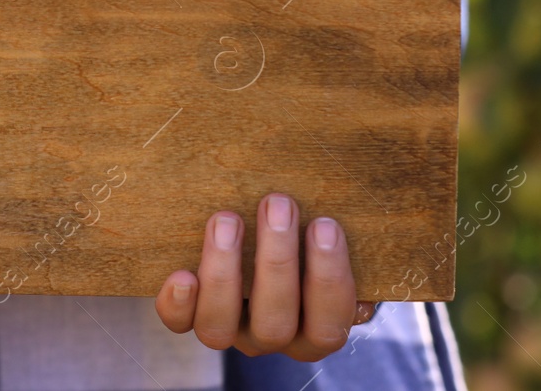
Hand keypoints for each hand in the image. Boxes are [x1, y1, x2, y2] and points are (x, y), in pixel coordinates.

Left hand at [154, 194, 372, 359]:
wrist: (263, 239)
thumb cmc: (310, 235)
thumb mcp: (334, 239)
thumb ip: (345, 234)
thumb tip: (362, 206)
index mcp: (318, 327)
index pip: (329, 322)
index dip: (328, 277)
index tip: (325, 224)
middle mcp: (274, 337)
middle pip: (275, 323)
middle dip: (277, 261)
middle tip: (278, 203)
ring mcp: (231, 331)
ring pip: (221, 329)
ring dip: (223, 274)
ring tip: (227, 219)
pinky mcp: (193, 316)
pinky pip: (179, 323)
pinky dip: (178, 304)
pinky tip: (182, 273)